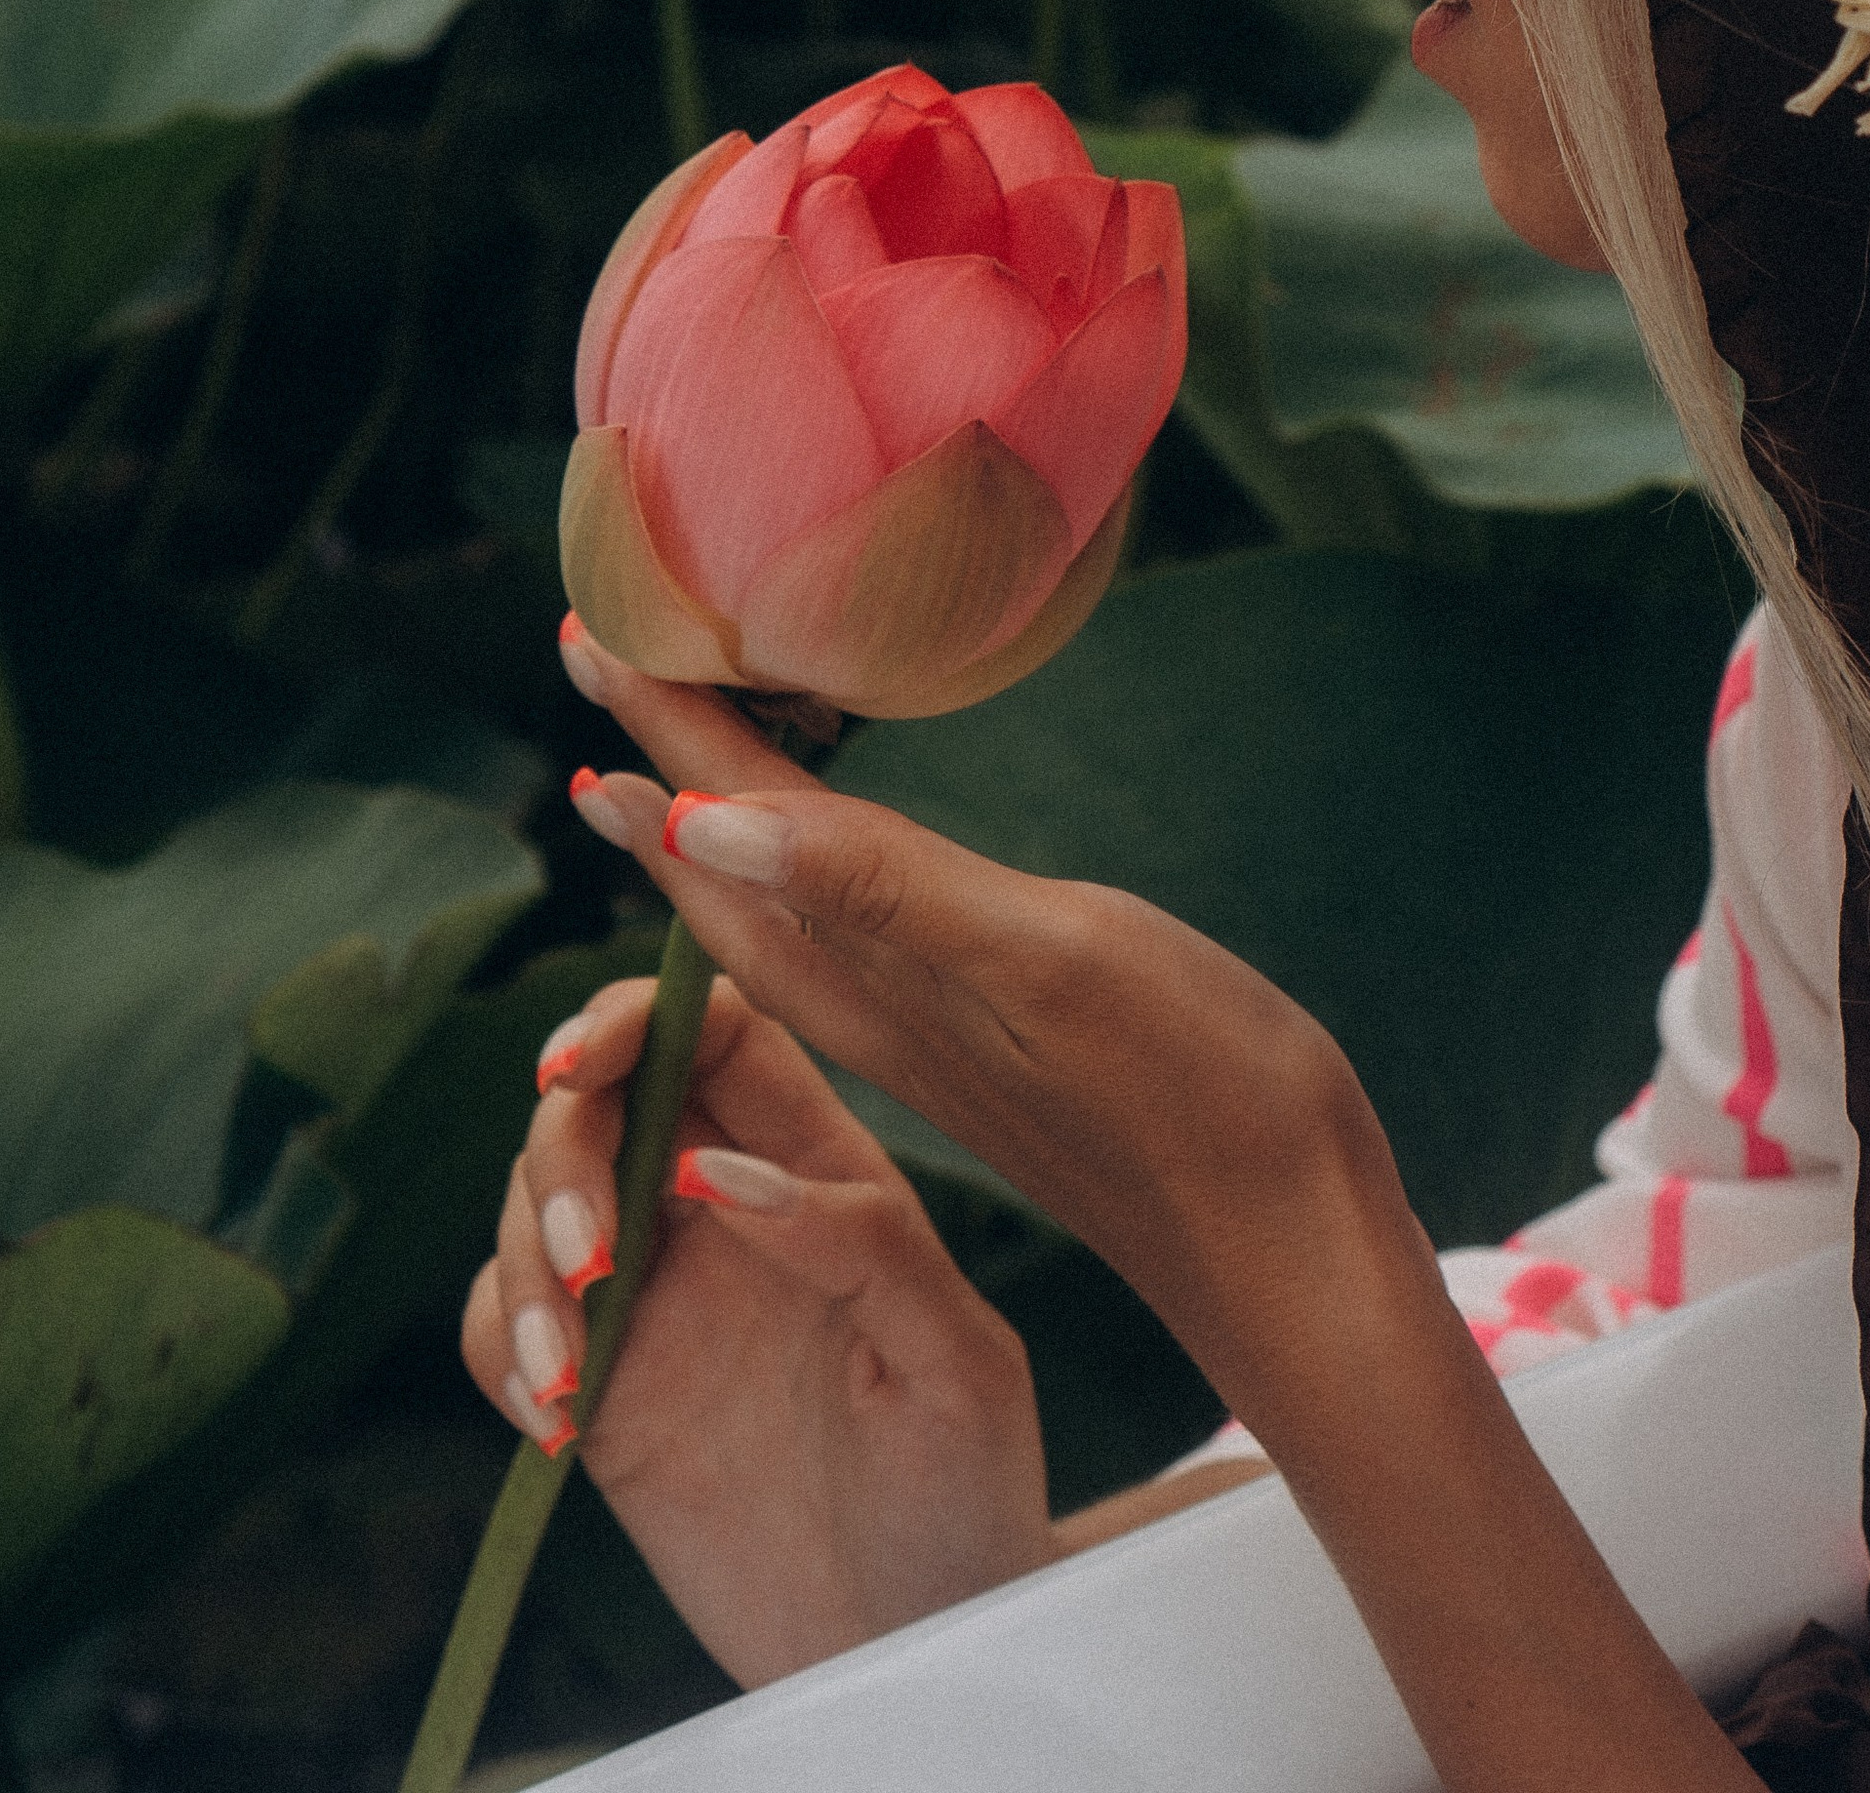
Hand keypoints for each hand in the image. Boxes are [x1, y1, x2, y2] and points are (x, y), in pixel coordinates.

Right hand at [461, 965, 1052, 1683]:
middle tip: (590, 1263)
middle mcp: (725, 1213)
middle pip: (601, 1106)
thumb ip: (861, 1244)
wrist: (922, 1648)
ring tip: (571, 1382)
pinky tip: (554, 1420)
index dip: (636, 1019)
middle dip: (565, 1157)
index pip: (716, 1035)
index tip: (582, 1067)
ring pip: (535, 1208)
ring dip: (526, 1273)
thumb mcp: (955, 1364)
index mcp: (822, 1171)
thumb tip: (720, 1166)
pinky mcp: (604, 1393)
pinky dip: (499, 1347)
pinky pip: (502, 1325)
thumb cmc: (970, 1494)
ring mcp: (657, 1302)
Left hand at [558, 630, 1391, 1391]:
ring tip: (665, 743)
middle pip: (719, 864)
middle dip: (657, 758)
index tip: (584, 629)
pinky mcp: (982, 1042)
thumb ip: (876, 891)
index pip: (717, 827)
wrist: (1285, 1240)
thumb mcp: (1036, 966)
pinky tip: (822, 847)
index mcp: (864, 977)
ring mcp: (927, 1028)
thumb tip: (696, 819)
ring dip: (713, 814)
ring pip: (774, 907)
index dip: (655, 726)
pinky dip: (804, 864)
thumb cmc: (1186, 1091)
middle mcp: (872, 1004)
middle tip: (599, 651)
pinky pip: (843, 936)